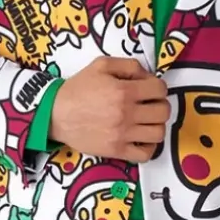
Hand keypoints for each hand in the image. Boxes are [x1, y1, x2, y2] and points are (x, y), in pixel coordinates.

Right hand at [50, 56, 169, 162]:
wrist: (55, 114)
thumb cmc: (78, 89)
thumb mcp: (101, 65)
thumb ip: (128, 66)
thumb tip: (148, 76)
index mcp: (124, 90)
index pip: (160, 89)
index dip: (158, 87)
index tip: (150, 90)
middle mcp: (126, 113)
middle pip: (163, 112)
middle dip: (160, 105)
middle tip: (149, 105)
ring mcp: (122, 134)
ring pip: (158, 133)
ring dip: (156, 125)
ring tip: (146, 122)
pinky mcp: (116, 150)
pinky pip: (145, 154)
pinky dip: (149, 147)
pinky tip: (141, 139)